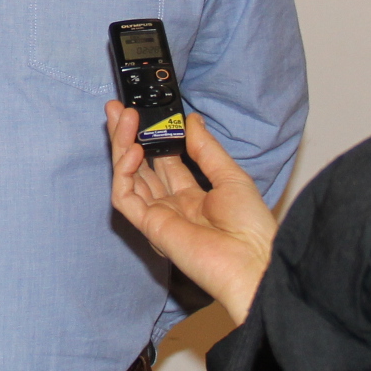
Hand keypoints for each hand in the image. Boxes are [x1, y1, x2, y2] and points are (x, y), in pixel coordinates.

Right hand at [107, 102, 276, 324]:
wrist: (252, 261)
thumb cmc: (250, 226)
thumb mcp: (230, 176)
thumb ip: (206, 149)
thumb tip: (192, 120)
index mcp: (193, 197)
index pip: (164, 162)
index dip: (153, 138)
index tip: (146, 113)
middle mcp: (172, 206)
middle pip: (141, 167)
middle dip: (128, 137)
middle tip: (118, 108)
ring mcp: (158, 216)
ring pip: (128, 178)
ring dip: (122, 146)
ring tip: (124, 117)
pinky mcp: (148, 226)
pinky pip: (125, 197)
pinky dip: (124, 173)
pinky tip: (133, 150)